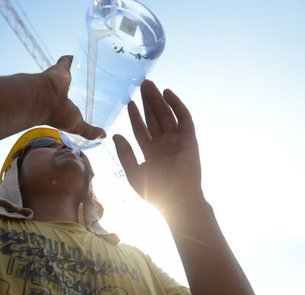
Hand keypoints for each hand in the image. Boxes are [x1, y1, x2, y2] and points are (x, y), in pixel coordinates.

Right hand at [42, 55, 105, 140]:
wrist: (43, 99)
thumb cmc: (57, 115)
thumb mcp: (77, 126)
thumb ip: (90, 131)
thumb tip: (104, 136)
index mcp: (67, 105)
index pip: (80, 102)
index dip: (88, 100)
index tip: (100, 99)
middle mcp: (65, 92)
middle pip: (79, 87)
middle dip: (88, 84)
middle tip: (104, 82)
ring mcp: (63, 80)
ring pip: (76, 73)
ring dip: (83, 70)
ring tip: (98, 67)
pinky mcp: (61, 69)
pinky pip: (69, 60)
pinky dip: (76, 56)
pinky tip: (88, 54)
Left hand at [114, 80, 203, 211]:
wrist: (177, 199)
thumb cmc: (155, 192)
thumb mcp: (134, 172)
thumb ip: (124, 154)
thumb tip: (115, 135)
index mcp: (151, 153)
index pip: (142, 130)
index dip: (135, 116)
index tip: (130, 103)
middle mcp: (164, 145)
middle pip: (154, 118)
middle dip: (148, 102)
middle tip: (142, 84)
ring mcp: (177, 140)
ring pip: (166, 115)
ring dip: (158, 99)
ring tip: (150, 85)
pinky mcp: (189, 139)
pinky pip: (183, 118)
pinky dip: (176, 105)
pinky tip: (167, 94)